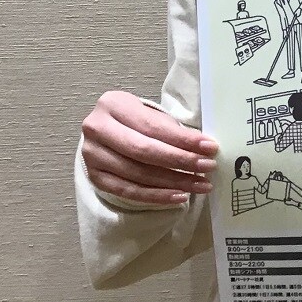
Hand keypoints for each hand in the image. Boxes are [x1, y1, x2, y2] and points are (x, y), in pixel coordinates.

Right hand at [81, 90, 218, 205]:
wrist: (106, 131)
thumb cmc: (135, 121)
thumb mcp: (151, 115)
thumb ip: (172, 130)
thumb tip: (204, 149)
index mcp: (113, 105)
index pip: (153, 127)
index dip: (183, 140)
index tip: (210, 148)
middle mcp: (97, 129)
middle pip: (143, 151)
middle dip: (180, 161)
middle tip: (207, 167)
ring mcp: (92, 155)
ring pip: (138, 174)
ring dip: (173, 182)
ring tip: (199, 184)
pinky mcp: (94, 177)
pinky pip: (128, 191)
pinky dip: (156, 196)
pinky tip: (179, 196)